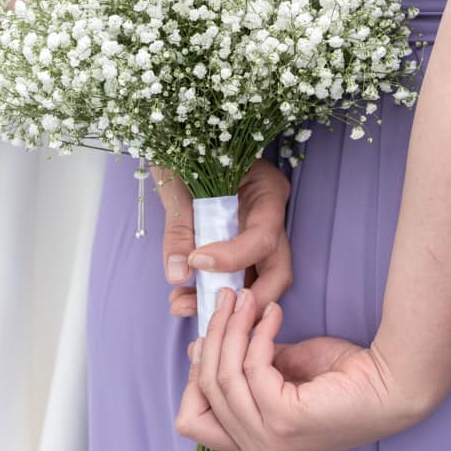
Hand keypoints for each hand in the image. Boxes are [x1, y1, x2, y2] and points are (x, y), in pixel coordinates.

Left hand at [157, 158, 292, 318]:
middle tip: (207, 312)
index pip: (263, 237)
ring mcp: (255, 234)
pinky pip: (234, 277)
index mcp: (267, 191)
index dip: (233, 258)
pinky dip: (210, 293)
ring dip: (222, 302)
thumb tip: (178, 273)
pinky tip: (182, 298)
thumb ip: (179, 226)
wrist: (174, 138)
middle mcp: (268, 217)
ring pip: (256, 281)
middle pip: (276, 272)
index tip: (195, 261)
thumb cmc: (183, 147)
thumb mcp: (178, 180)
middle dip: (246, 301)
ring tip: (181, 306)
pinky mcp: (237, 246)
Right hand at [173, 288, 423, 450]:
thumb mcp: (282, 370)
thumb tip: (200, 346)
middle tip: (228, 298)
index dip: (193, 376)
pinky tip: (275, 313)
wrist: (394, 383)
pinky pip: (252, 367)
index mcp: (254, 442)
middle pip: (206, 389)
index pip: (191, 422)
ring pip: (223, 376)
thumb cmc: (347, 377)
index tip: (210, 335)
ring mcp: (270, 439)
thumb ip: (246, 365)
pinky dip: (259, 333)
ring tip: (246, 297)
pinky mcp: (285, 420)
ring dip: (231, 328)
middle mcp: (257, 449)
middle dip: (213, 336)